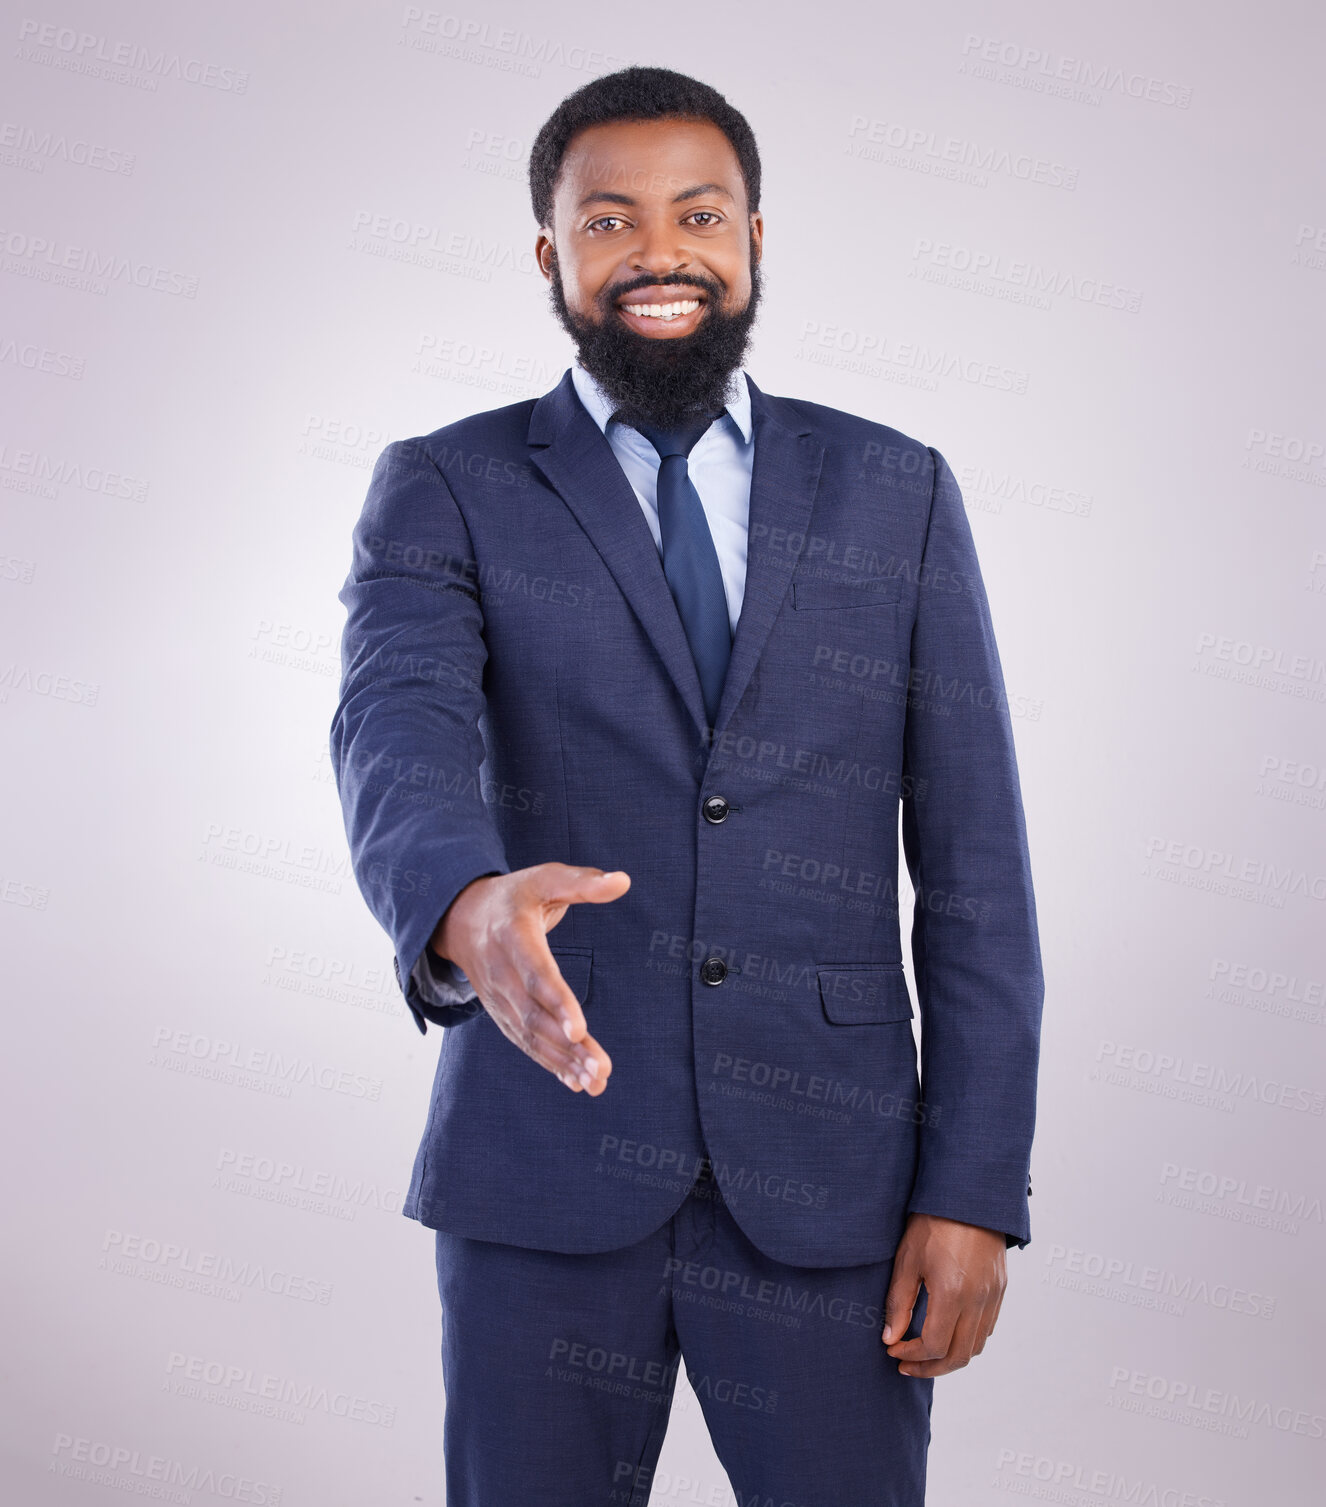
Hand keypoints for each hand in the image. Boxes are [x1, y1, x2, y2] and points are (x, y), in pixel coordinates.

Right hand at [430, 863, 628, 1095]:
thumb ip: (583, 882)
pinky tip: (576, 1082)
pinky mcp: (501, 1014)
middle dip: (568, 1047)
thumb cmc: (514, 896)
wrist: (460, 917)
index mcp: (513, 937)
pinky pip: (525, 1043)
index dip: (558, 1004)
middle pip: (535, 1016)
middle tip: (602, 1069)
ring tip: (597, 1082)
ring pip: (531, 1036)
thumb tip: (624, 880)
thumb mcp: (544, 878)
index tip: (581, 1031)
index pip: (536, 975)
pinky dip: (550, 1064)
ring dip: (563, 1062)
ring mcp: (499, 999)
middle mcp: (502, 974)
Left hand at [881, 1213, 1006, 1376]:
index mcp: (952, 1293)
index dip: (911, 1356)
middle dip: (930, 1367)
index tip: (892, 1350)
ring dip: (950, 1357)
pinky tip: (948, 1330)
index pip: (934, 1346)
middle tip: (906, 1364)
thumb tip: (890, 1338)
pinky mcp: (1000, 1289)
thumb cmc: (933, 1222)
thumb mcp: (908, 1259)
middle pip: (958, 1356)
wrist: (969, 1196)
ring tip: (925, 1353)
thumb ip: (898, 1302)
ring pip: (976, 1346)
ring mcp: (993, 1296)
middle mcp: (978, 1300)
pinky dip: (967, 1340)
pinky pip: (987, 1328)